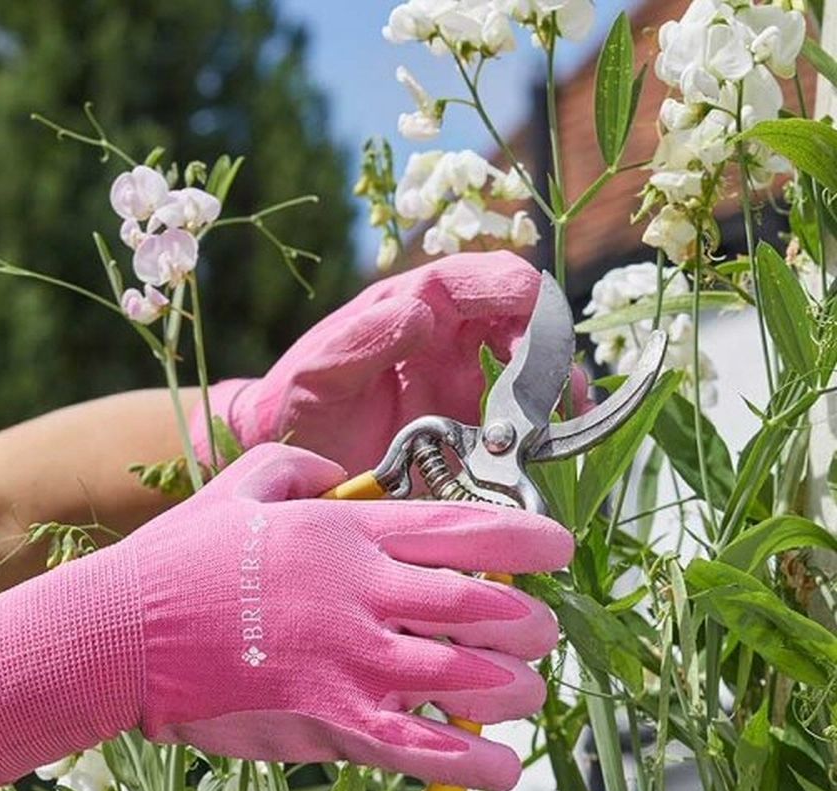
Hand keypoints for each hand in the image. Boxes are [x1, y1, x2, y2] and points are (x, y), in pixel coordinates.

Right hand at [0, 444, 571, 790]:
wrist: (120, 632)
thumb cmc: (180, 556)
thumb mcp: (241, 486)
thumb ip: (300, 468)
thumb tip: (341, 475)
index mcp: (345, 531)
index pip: (458, 527)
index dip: (523, 538)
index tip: (559, 548)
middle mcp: (361, 592)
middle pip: (477, 607)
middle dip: (527, 621)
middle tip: (543, 630)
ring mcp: (349, 659)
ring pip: (463, 677)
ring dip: (513, 688)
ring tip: (529, 692)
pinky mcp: (328, 718)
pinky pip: (417, 745)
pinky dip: (469, 759)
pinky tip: (503, 766)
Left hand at [190, 251, 589, 471]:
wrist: (284, 458)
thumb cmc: (294, 405)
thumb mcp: (317, 373)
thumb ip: (362, 341)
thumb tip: (420, 312)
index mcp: (412, 305)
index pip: (479, 279)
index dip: (515, 294)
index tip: (535, 324)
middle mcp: (448, 338)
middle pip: (520, 322)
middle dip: (548, 347)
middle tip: (557, 390)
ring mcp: (462, 382)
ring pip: (528, 372)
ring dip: (551, 392)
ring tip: (558, 424)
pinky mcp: (469, 428)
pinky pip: (516, 421)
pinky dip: (537, 431)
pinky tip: (542, 450)